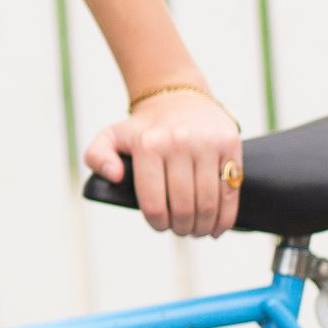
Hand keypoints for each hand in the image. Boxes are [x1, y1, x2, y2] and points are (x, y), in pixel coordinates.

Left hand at [84, 90, 241, 236]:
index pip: (155, 204)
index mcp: (149, 144)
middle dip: (182, 228)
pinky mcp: (230, 143)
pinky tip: (217, 226)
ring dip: (203, 226)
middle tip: (181, 230)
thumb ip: (97, 157)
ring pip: (208, 202)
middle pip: (184, 207)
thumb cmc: (142, 128)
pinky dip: (226, 216)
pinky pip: (231, 190)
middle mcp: (179, 142)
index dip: (158, 224)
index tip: (160, 225)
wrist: (176, 97)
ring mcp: (207, 142)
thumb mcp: (110, 138)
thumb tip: (115, 176)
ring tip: (197, 229)